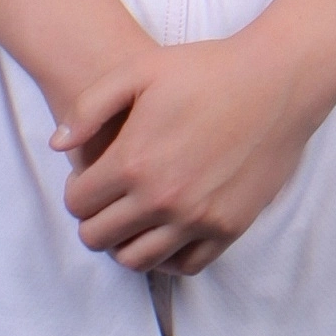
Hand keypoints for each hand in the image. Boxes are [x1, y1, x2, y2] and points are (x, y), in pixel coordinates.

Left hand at [52, 25, 326, 275]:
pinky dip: (168, 256)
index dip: (76, 192)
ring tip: (133, 219)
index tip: (89, 180)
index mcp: (133, 161)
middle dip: (93, 221)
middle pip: (99, 238)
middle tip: (107, 202)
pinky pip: (186, 265)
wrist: (277, 82)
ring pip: (137, 260)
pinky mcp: (229, 228)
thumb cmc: (206, 69)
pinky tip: (167, 229)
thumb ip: (88, 108)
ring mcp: (198, 218)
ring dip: (125, 243)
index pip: (77, 204)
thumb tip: (58, 146)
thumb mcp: (138, 71)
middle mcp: (162, 198)